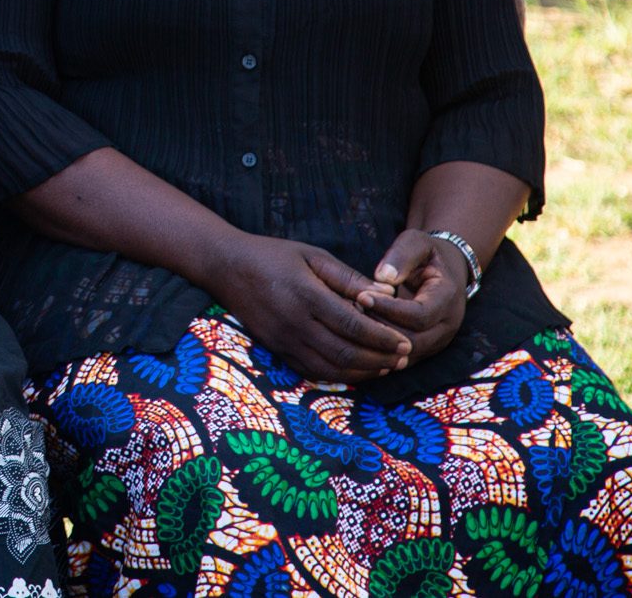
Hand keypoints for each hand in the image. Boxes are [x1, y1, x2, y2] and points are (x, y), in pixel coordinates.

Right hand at [209, 235, 413, 382]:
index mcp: (306, 295)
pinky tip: (357, 370)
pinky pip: (312, 371)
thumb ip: (349, 277)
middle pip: (346, 353)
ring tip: (387, 366)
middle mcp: (294, 323)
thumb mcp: (313, 255)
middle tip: (405, 358)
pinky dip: (339, 376)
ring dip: (364, 372)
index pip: (354, 326)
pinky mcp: (276, 349)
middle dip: (381, 360)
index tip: (406, 342)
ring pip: (331, 369)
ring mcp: (283, 340)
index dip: (384, 338)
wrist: (225, 267)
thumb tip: (387, 295)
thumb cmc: (273, 255)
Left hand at [355, 229, 467, 363]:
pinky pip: (399, 359)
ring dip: (376, 341)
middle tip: (352, 310)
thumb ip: (402, 255)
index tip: (362, 295)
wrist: (444, 272)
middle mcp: (446, 326)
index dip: (389, 309)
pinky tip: (358, 331)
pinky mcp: (423, 350)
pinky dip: (377, 350)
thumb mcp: (417, 243)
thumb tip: (383, 277)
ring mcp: (436, 342)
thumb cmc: (426, 254)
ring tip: (353, 318)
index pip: (419, 316)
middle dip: (379, 328)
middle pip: (412, 341)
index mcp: (448, 299)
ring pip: (404, 355)